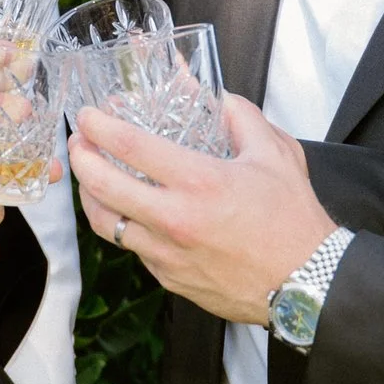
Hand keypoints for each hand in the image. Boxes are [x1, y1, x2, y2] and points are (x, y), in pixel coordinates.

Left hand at [70, 95, 334, 323]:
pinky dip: (122, 226)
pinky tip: (127, 212)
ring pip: (106, 225)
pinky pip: (133, 249)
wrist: (307, 285)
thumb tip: (220, 99)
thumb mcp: (277, 155)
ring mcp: (168, 254)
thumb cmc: (294, 222)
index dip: (100, 126)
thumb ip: (243, 119)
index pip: (130, 147)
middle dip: (80, 159)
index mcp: (199, 183)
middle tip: (77, 143)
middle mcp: (175, 219)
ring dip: (89, 196)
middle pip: (102, 187)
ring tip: (88, 178)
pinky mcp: (170, 279)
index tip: (88, 115)